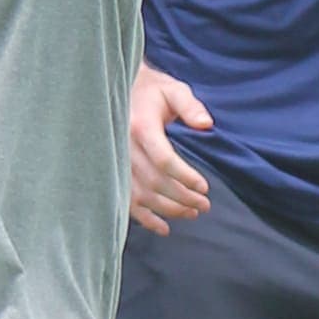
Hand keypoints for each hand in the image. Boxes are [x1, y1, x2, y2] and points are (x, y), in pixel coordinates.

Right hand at [129, 67, 213, 235]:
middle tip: (205, 205)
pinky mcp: (113, 172)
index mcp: (140, 126)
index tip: (204, 187)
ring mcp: (115, 162)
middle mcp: (124, 147)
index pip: (164, 159)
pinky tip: (164, 228)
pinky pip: (126, 201)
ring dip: (169, 209)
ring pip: (142, 195)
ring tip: (192, 213)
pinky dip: (145, 219)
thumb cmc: (151, 91)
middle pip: (155, 182)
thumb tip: (206, 124)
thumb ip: (190, 106)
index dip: (185, 177)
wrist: (116, 92)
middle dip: (183, 198)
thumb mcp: (173, 90)